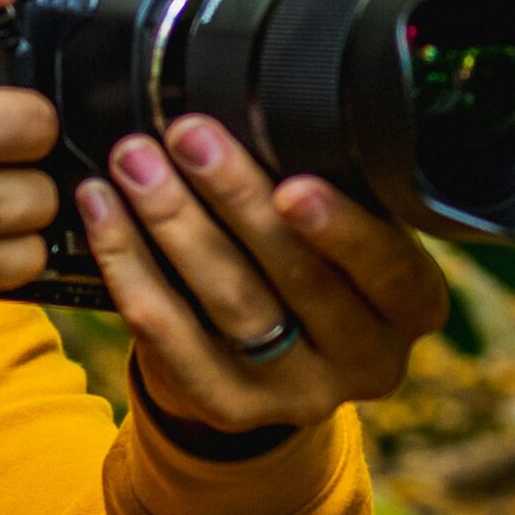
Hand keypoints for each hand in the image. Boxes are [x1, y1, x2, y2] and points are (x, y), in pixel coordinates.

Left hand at [75, 115, 449, 436]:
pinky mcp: (228, 408)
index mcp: (411, 305)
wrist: (271, 366)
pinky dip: (129, 264)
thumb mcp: (344, 232)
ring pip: (228, 303)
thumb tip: (259, 106)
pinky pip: (167, 336)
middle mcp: (366, 360)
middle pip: (296, 278)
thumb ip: (326, 189)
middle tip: (188, 136)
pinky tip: (104, 211)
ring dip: (173, 222)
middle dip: (235, 198)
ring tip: (134, 162)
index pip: (387, 268)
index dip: (340, 228)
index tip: (292, 184)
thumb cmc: (313, 265)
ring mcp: (295, 394)